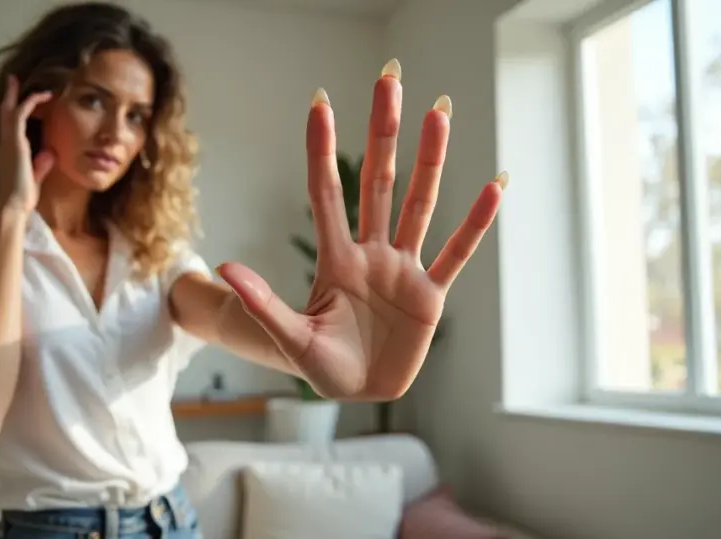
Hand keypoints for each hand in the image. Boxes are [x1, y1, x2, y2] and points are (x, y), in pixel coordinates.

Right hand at [0, 75, 55, 213]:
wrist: (15, 205)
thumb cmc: (23, 196)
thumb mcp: (35, 177)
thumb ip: (41, 164)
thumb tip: (49, 153)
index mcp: (8, 150)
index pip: (9, 125)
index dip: (13, 111)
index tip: (20, 101)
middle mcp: (5, 143)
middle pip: (4, 113)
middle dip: (8, 95)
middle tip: (12, 80)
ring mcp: (7, 141)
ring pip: (9, 109)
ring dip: (15, 94)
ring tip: (19, 80)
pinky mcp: (15, 141)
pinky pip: (20, 113)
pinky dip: (30, 102)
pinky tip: (43, 96)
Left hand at [216, 60, 506, 399]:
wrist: (358, 392)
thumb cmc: (321, 365)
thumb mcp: (289, 337)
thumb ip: (264, 303)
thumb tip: (226, 267)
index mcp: (335, 259)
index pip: (327, 193)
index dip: (323, 150)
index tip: (321, 104)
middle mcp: (370, 253)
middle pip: (377, 181)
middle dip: (383, 132)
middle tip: (390, 80)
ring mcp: (403, 269)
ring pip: (418, 203)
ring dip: (430, 159)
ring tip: (440, 113)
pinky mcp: (431, 294)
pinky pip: (457, 252)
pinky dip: (475, 222)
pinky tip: (494, 186)